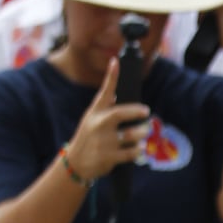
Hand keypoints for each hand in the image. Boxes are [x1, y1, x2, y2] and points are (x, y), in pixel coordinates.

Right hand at [64, 56, 149, 182]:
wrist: (76, 162)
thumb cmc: (89, 136)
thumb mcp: (92, 118)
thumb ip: (105, 107)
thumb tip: (117, 92)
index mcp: (96, 112)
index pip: (104, 91)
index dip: (111, 76)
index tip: (116, 61)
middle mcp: (98, 124)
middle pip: (120, 114)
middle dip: (136, 112)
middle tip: (146, 112)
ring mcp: (103, 141)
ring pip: (131, 135)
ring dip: (141, 134)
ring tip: (143, 133)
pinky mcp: (108, 157)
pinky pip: (132, 152)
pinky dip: (138, 150)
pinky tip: (138, 148)